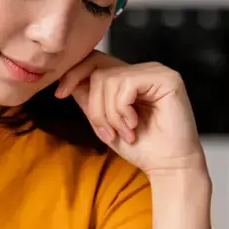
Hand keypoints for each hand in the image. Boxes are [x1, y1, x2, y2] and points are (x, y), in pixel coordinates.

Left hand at [55, 51, 204, 175]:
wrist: (168, 166)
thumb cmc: (141, 147)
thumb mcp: (104, 122)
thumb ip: (89, 100)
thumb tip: (67, 81)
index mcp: (129, 78)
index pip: (94, 61)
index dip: (73, 74)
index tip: (60, 94)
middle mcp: (142, 70)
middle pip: (98, 72)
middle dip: (95, 107)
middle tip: (106, 132)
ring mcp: (155, 71)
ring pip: (108, 79)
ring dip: (109, 114)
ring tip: (124, 132)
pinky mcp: (167, 78)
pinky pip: (126, 84)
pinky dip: (122, 110)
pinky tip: (134, 125)